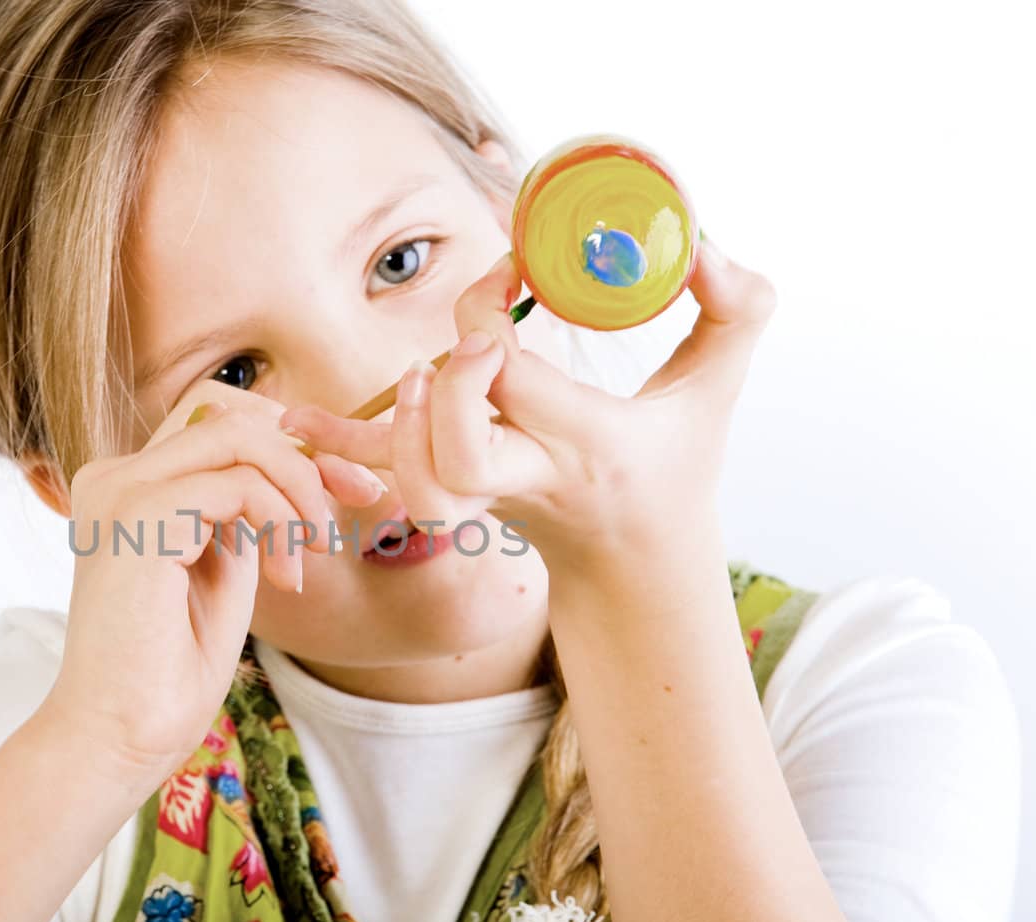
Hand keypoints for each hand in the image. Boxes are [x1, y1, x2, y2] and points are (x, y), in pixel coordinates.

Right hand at [46, 379, 384, 784]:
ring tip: (314, 553)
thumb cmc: (169, 671)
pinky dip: (280, 521)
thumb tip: (299, 463)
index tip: (350, 492)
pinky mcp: (138, 515)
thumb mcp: (224, 568)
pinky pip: (239, 483)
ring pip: (240, 437)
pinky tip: (286, 578)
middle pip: (232, 415)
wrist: (120, 735)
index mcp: (129, 486)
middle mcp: (115, 476)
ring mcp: (120, 490)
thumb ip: (243, 511)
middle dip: (309, 456)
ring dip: (299, 489)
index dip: (293, 446)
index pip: (219, 422)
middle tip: (355, 507)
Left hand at [276, 237, 776, 595]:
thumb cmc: (674, 464)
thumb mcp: (717, 388)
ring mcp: (481, 495)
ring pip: (412, 487)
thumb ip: (738, 311)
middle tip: (476, 345)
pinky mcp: (450, 495)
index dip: (494, 315)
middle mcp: (525, 476)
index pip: (516, 381)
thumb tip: (705, 246)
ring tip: (413, 379)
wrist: (633, 561)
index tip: (514, 266)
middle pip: (458, 457)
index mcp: (584, 444)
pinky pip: (380, 481)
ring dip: (391, 430)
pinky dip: (338, 452)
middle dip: (449, 392)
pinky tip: (297, 423)